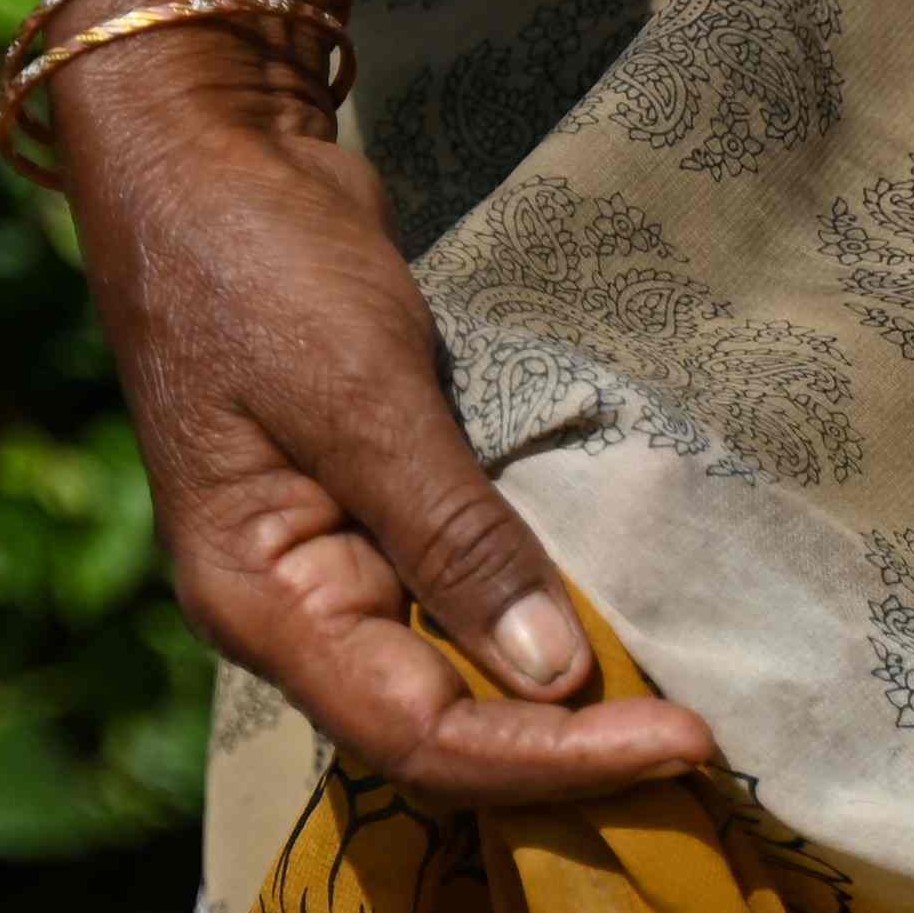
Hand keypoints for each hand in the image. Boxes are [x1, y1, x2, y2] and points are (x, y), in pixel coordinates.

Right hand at [59, 54, 718, 807]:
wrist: (212, 153)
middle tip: (701, 749)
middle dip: (567, 755)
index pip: (419, 736)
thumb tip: (555, 676)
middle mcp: (296, 615)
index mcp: (261, 602)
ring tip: (682, 712)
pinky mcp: (380, 528)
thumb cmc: (255, 260)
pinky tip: (625, 639)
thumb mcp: (360, 391)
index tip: (681, 742)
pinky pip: (469, 612)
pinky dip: (544, 631)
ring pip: (462, 686)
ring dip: (566, 709)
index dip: (550, 760)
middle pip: (443, 736)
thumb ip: (455, 535)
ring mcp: (337, 573)